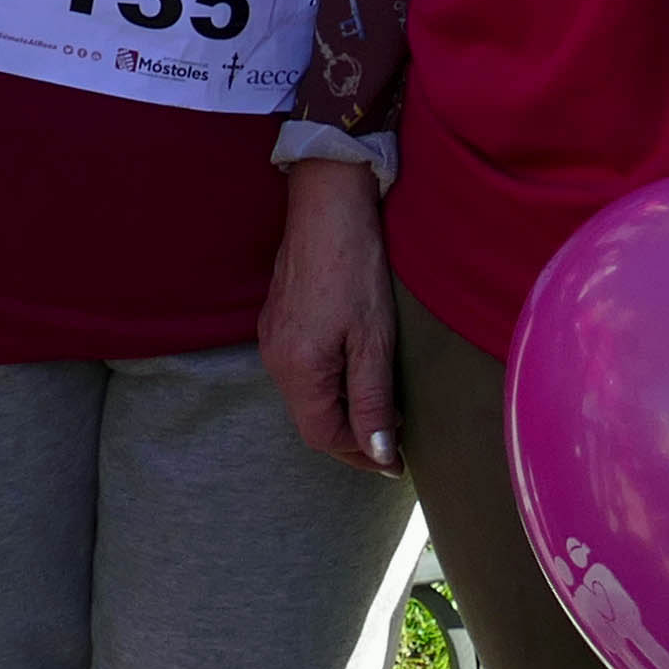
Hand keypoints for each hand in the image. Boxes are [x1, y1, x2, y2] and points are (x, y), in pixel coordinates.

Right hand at [261, 156, 399, 471]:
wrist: (327, 205)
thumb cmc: (356, 267)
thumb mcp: (374, 340)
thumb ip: (373, 401)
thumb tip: (378, 453)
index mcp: (297, 370)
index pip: (324, 436)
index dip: (361, 456)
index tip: (396, 463)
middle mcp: (275, 360)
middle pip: (311, 421)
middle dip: (352, 438)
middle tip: (393, 445)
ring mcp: (272, 339)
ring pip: (306, 397)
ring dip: (341, 412)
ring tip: (381, 413)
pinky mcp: (277, 321)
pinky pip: (301, 372)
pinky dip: (329, 386)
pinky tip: (356, 376)